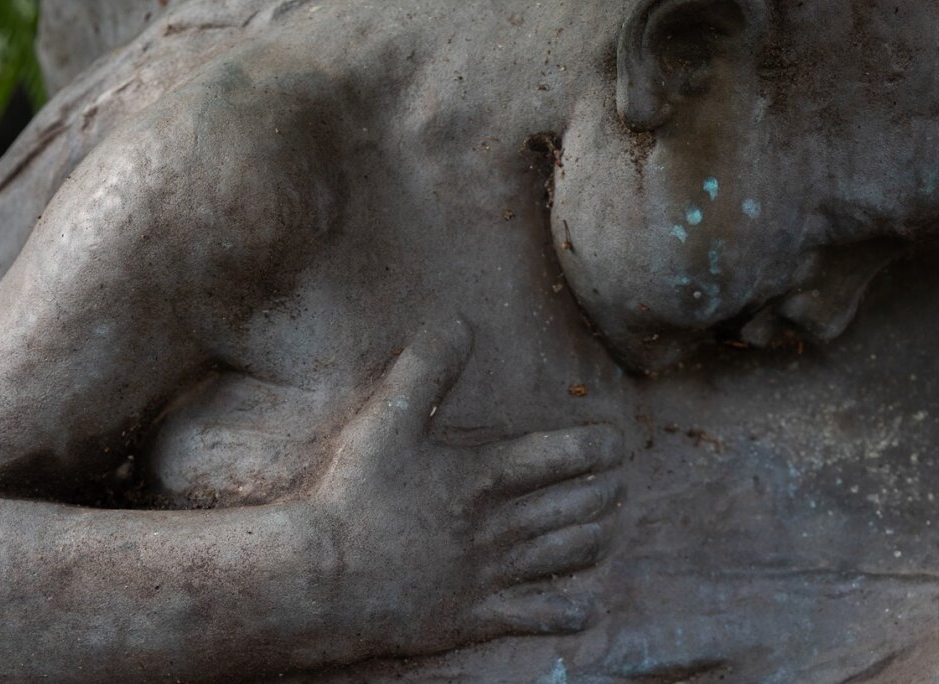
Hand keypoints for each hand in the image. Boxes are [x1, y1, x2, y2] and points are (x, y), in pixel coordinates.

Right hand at [312, 323, 626, 655]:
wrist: (323, 578)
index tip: (615, 443)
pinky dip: (572, 610)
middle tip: (612, 482)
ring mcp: (493, 574)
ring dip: (596, 536)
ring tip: (603, 525)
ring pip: (571, 552)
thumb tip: (458, 322)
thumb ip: (425, 369)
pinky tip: (585, 606)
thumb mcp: (385, 421)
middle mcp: (500, 526)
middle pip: (581, 504)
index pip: (565, 455)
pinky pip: (543, 616)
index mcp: (484, 477)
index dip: (599, 446)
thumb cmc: (352, 497)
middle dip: (606, 490)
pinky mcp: (479, 616)